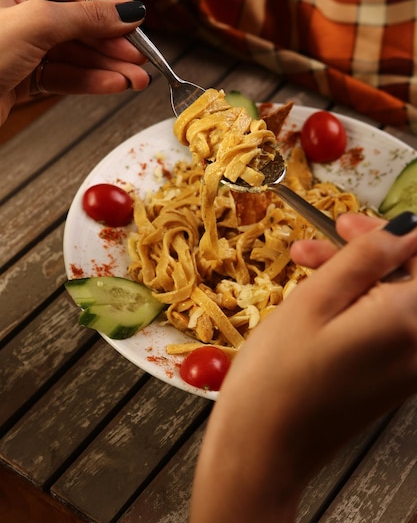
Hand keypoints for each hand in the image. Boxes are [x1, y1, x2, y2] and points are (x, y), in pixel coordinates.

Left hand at [0, 0, 150, 125]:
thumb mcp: (37, 23)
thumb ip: (86, 16)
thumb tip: (126, 11)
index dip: (107, 5)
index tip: (136, 20)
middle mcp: (18, 12)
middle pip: (78, 24)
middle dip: (113, 44)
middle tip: (141, 57)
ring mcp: (20, 47)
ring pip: (75, 54)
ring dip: (108, 68)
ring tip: (135, 79)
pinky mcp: (22, 77)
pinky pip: (64, 76)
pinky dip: (89, 82)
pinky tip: (112, 85)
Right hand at [190, 213, 416, 522]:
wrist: (264, 448)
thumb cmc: (279, 375)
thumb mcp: (316, 301)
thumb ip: (366, 257)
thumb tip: (407, 228)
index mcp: (410, 322)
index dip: (392, 233)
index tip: (349, 224)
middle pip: (411, 278)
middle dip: (368, 251)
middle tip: (321, 241)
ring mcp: (409, 366)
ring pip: (396, 299)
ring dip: (355, 276)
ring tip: (303, 266)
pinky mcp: (392, 379)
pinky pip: (387, 324)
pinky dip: (357, 304)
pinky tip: (319, 300)